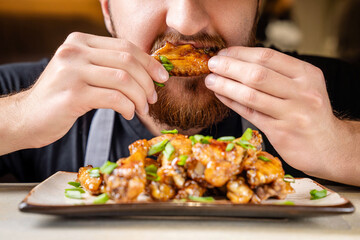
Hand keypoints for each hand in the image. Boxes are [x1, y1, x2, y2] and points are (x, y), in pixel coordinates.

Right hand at [2, 32, 168, 151]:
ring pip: (124, 79)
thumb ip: (107, 66)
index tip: (162, 78)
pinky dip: (128, 107)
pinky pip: (114, 98)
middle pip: (127, 61)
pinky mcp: (72, 95)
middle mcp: (74, 51)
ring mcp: (71, 72)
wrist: (28, 118)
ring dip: (140, 97)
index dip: (149, 62)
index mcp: (80, 42)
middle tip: (153, 98)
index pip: (125, 46)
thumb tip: (147, 71)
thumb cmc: (62, 97)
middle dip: (147, 82)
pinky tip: (128, 114)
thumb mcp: (82, 72)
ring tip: (142, 109)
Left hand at [205, 47, 348, 179]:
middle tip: (212, 64)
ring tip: (210, 80)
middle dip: (229, 67)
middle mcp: (302, 92)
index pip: (268, 57)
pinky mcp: (281, 132)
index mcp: (307, 74)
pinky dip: (232, 102)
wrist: (328, 146)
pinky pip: (250, 113)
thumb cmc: (309, 114)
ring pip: (251, 94)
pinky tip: (220, 95)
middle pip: (258, 74)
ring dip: (226, 85)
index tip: (224, 53)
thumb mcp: (304, 87)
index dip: (241, 53)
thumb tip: (240, 61)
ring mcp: (292, 113)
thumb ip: (279, 75)